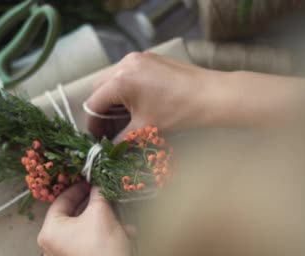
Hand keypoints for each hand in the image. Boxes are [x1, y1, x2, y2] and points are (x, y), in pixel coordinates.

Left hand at [37, 182, 133, 255]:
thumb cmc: (103, 245)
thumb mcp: (101, 212)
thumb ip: (97, 194)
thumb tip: (97, 185)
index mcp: (48, 232)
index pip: (61, 201)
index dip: (78, 188)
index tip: (91, 181)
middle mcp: (50, 247)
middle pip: (73, 217)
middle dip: (94, 207)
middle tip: (106, 196)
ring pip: (84, 231)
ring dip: (104, 223)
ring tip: (123, 220)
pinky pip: (88, 245)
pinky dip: (103, 237)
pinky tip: (125, 234)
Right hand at [86, 52, 233, 140]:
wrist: (211, 96)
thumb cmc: (179, 112)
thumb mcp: (145, 129)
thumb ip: (121, 139)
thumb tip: (108, 148)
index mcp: (121, 80)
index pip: (94, 103)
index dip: (93, 125)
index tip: (97, 140)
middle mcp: (125, 64)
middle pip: (100, 89)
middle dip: (101, 112)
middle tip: (108, 132)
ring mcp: (138, 58)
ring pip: (113, 81)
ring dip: (113, 101)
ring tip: (123, 122)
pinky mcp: (150, 59)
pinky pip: (128, 75)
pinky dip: (126, 91)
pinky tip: (136, 107)